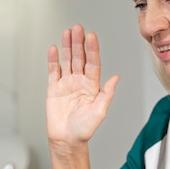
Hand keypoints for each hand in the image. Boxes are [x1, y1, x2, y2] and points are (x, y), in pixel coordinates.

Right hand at [47, 24, 119, 146]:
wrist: (66, 140)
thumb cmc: (84, 129)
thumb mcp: (99, 112)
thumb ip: (106, 94)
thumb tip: (116, 78)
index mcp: (92, 86)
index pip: (93, 63)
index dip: (92, 49)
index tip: (91, 36)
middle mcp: (80, 81)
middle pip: (80, 58)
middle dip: (79, 42)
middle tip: (78, 28)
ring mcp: (67, 83)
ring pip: (67, 60)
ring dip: (68, 46)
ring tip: (67, 32)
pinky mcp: (54, 88)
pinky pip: (54, 71)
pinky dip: (53, 60)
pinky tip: (54, 49)